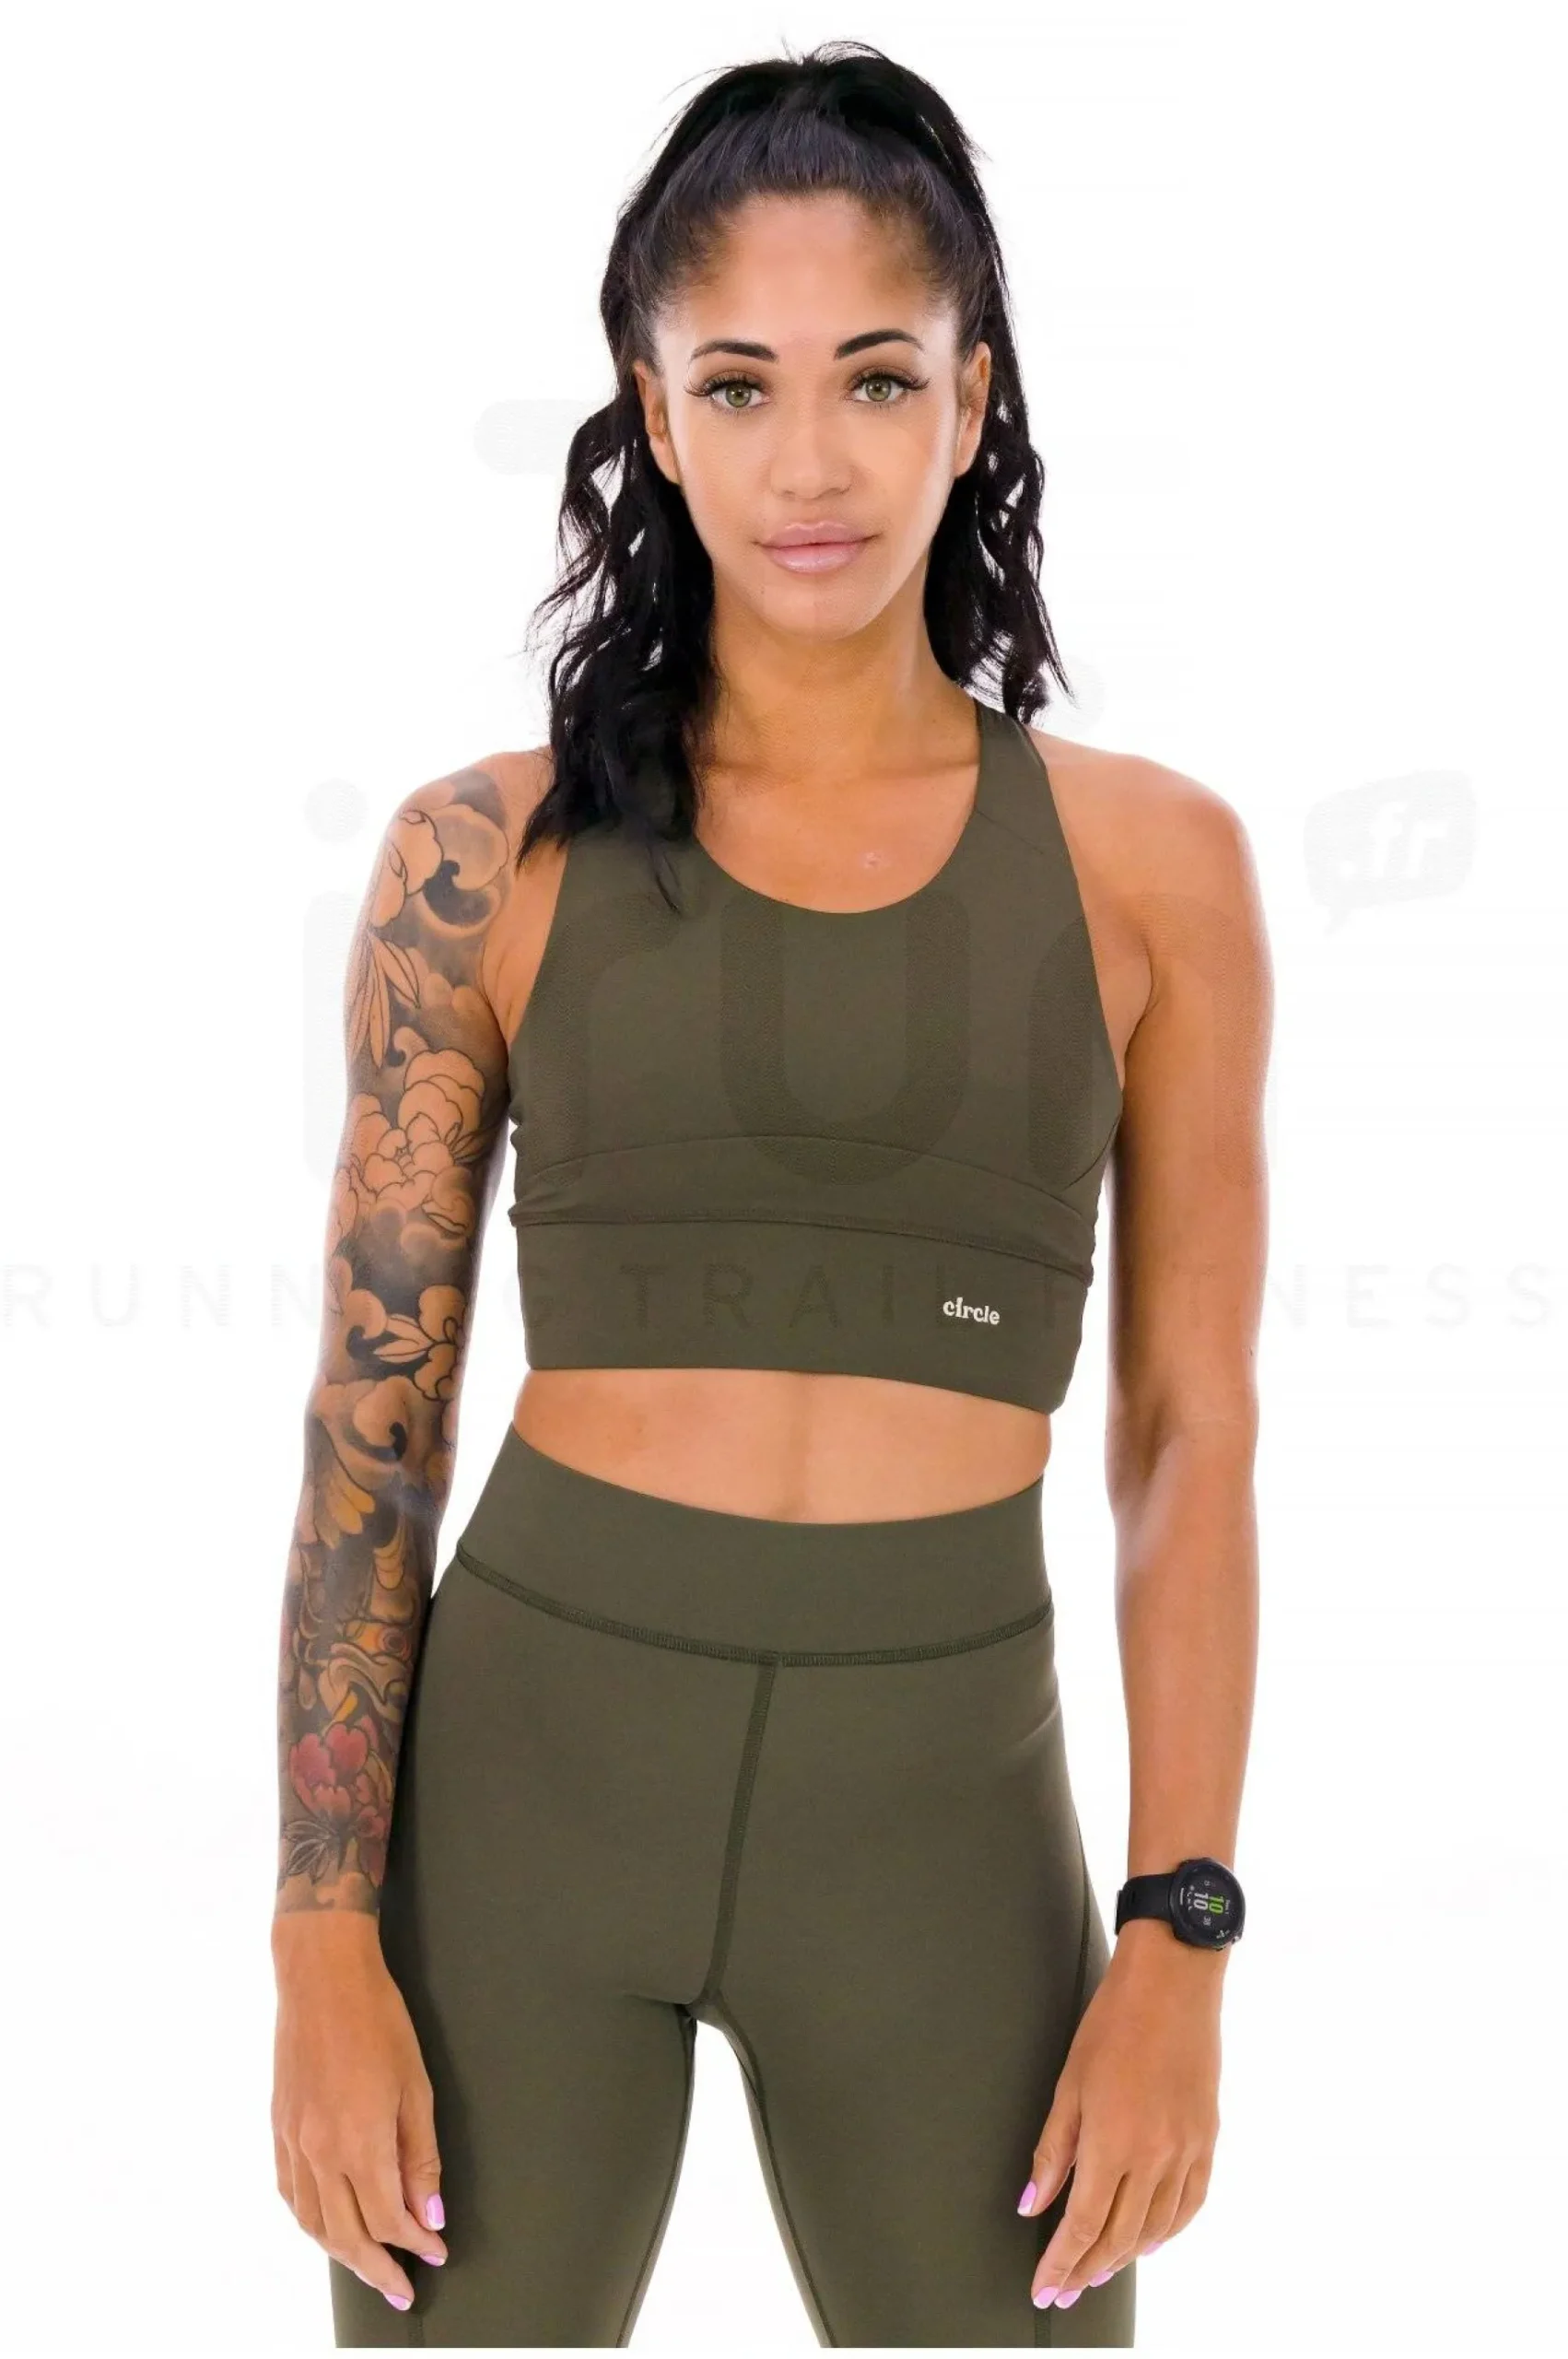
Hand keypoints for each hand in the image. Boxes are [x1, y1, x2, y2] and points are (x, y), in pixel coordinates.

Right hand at [272, 1914, 448, 2311]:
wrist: (322, 1977)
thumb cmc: (377, 2020)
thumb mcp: (416, 2087)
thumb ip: (420, 2157)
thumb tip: (428, 2214)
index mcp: (359, 2141)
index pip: (386, 2220)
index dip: (413, 2244)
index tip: (435, 2254)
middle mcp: (319, 2151)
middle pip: (346, 2235)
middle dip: (377, 2269)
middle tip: (402, 2288)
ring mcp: (292, 2141)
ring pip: (314, 2223)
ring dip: (342, 2254)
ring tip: (370, 2268)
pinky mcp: (278, 2128)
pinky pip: (291, 2194)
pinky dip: (312, 2222)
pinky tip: (328, 2226)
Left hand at [1018, 1926, 1222, 2309]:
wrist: (1173, 1982)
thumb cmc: (1115, 2021)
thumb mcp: (1070, 2084)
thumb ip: (1054, 2151)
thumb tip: (1032, 2201)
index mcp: (1114, 2143)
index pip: (1081, 2225)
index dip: (1060, 2263)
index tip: (1044, 2287)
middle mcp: (1154, 2157)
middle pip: (1118, 2236)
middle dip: (1087, 2269)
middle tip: (1066, 2287)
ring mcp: (1186, 2151)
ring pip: (1155, 2229)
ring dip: (1124, 2256)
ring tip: (1099, 2269)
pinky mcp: (1207, 2139)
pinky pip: (1190, 2204)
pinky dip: (1169, 2231)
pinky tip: (1152, 2239)